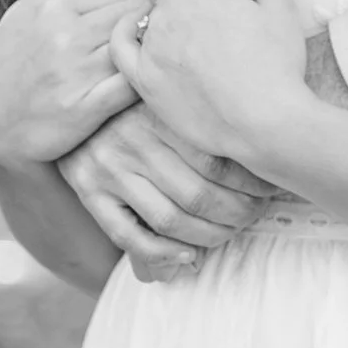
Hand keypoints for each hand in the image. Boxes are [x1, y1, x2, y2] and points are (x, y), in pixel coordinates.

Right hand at [0, 0, 147, 172]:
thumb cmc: (16, 61)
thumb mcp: (35, 11)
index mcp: (50, 7)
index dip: (129, 1)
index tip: (122, 18)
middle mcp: (62, 36)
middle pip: (134, 11)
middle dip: (139, 22)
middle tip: (130, 40)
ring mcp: (74, 73)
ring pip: (137, 42)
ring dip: (141, 50)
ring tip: (131, 59)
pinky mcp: (84, 109)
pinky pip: (133, 83)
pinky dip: (140, 80)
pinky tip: (130, 82)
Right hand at [59, 109, 284, 283]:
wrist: (74, 96)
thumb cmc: (138, 96)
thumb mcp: (170, 91)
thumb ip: (203, 111)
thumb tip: (262, 137)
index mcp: (160, 112)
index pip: (219, 160)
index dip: (253, 183)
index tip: (272, 186)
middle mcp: (134, 141)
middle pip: (200, 195)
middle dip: (240, 213)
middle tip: (259, 213)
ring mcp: (109, 170)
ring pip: (171, 220)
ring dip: (211, 235)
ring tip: (233, 231)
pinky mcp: (90, 193)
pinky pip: (130, 237)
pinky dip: (164, 254)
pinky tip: (190, 256)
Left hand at [109, 0, 324, 190]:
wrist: (263, 123)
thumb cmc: (275, 65)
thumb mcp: (282, 9)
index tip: (257, 16)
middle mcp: (167, 12)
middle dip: (214, 7)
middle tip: (241, 37)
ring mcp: (152, 48)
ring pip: (164, 19)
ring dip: (184, 24)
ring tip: (214, 52)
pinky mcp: (145, 80)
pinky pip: (123, 47)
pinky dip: (126, 33)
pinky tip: (136, 28)